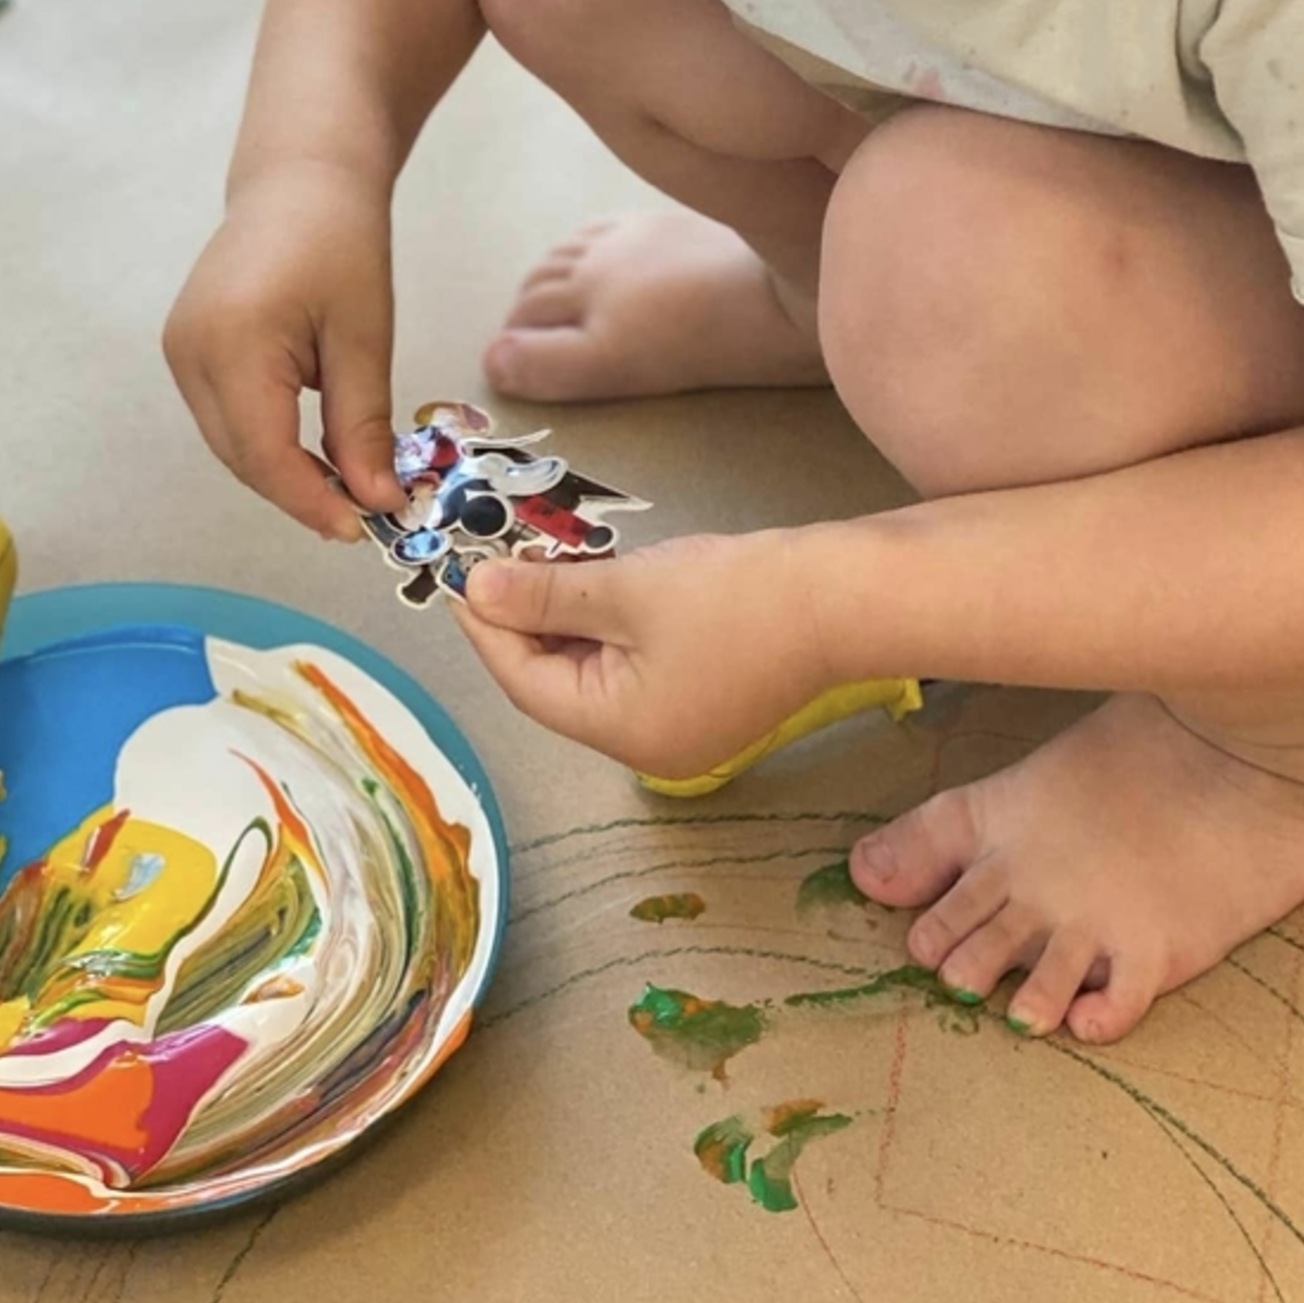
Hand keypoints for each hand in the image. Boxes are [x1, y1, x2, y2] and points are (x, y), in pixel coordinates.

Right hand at [163, 162, 402, 538]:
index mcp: (232, 344)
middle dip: (299, 492)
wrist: (300, 177)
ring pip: (229, 442)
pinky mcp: (184, 347)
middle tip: (362, 511)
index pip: (265, 454)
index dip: (312, 501)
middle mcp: (189, 353)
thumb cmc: (342, 241)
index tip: (363, 528)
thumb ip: (362, 424)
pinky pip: (222, 416)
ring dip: (281, 470)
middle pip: (241, 456)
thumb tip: (375, 502)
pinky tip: (310, 444)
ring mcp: (178, 350)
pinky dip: (264, 439)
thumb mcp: (364, 337)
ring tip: (343, 482)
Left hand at [453, 530, 833, 779]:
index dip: (487, 629)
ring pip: (596, 670)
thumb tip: (478, 592)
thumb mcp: (626, 589)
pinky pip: (632, 665)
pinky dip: (606, 624)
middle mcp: (649, 745)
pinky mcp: (707, 697)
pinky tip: (593, 577)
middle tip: (497, 558)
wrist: (844, 596)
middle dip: (525, 619)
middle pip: (559, 682)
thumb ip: (544, 594)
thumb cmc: (738, 597)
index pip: (526, 684)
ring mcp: (683, 725)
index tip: (459, 578)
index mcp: (624, 732)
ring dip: (565, 615)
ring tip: (541, 557)